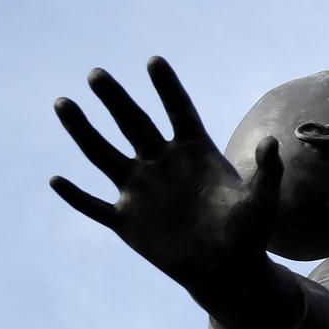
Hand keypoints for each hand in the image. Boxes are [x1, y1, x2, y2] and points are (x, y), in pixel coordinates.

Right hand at [51, 58, 287, 313]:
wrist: (226, 268)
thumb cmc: (249, 232)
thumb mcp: (262, 201)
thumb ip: (267, 172)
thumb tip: (272, 142)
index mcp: (196, 152)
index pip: (178, 111)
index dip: (167, 87)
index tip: (154, 60)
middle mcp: (163, 163)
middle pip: (134, 124)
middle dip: (115, 99)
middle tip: (96, 73)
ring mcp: (141, 190)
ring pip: (103, 154)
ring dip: (83, 130)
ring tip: (63, 101)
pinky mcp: (127, 220)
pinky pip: (94, 205)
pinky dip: (76, 196)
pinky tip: (56, 180)